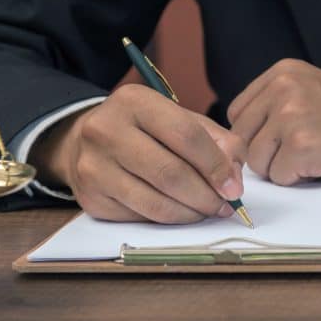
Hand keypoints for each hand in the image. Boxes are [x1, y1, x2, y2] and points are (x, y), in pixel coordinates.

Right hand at [31, 85, 246, 222]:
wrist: (86, 140)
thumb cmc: (144, 129)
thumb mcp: (179, 119)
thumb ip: (216, 141)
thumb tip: (233, 180)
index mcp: (134, 101)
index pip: (186, 135)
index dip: (216, 166)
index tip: (234, 188)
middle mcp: (106, 130)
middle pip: (171, 173)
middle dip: (206, 196)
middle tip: (225, 206)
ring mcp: (93, 167)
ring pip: (156, 203)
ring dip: (191, 213)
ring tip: (207, 210)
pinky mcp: (91, 198)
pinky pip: (140, 217)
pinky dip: (168, 219)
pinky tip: (179, 211)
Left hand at [226, 59, 320, 185]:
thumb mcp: (312, 91)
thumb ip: (275, 104)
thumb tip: (235, 140)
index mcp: (283, 72)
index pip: (238, 114)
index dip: (257, 135)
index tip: (285, 140)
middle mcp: (283, 88)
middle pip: (242, 139)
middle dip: (267, 154)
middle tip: (304, 151)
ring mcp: (292, 116)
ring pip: (258, 162)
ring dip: (283, 169)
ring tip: (317, 155)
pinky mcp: (302, 146)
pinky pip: (279, 177)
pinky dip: (300, 179)